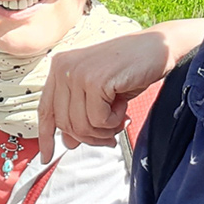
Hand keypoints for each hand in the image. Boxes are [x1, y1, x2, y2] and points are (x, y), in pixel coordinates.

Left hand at [37, 18, 203, 162]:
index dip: (46, 136)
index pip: (46, 110)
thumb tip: (68, 141)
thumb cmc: (130, 67)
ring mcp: (77, 73)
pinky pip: (98, 120)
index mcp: (60, 68)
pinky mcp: (95, 81)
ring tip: (118, 113)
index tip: (46, 156)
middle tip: (110, 130)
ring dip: (105, 129)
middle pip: (65, 124)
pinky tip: (122, 104)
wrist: (158, 47)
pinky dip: (114, 120)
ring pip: (81, 126)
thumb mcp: (98, 92)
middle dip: (90, 136)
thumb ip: (80, 113)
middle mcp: (64, 68)